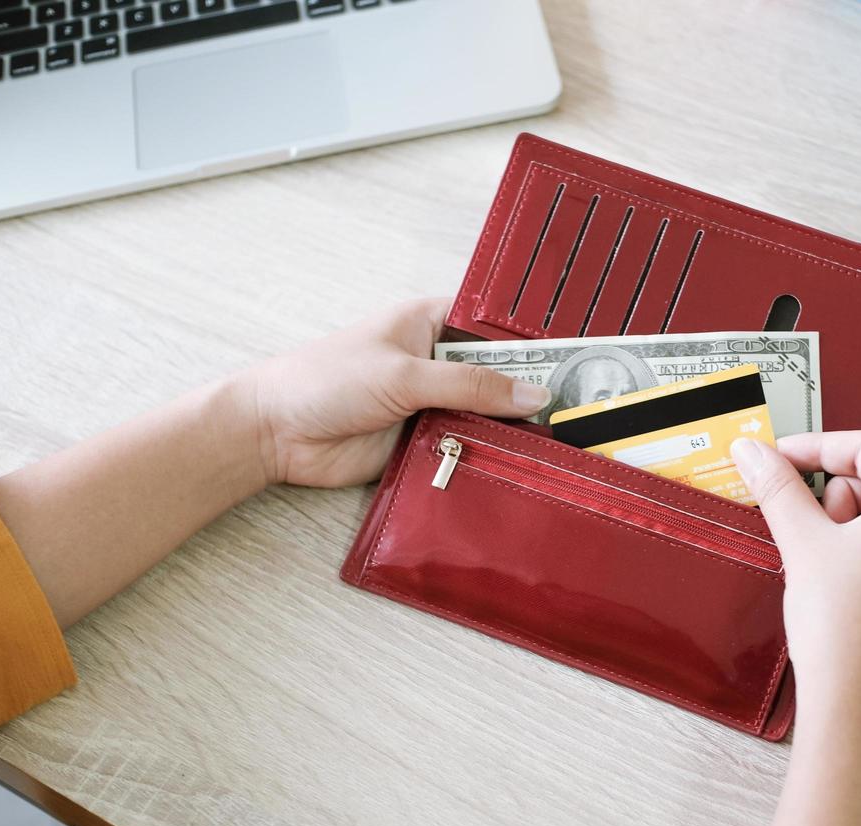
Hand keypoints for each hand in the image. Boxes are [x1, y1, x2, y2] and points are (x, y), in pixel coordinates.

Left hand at [243, 298, 550, 487]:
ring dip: (511, 429)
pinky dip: (488, 457)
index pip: (496, 325)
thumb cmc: (324, 380)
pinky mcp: (424, 442)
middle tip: (586, 406)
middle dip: (531, 391)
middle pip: (499, 375)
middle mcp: (436, 362)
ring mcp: (431, 404)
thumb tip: (532, 394)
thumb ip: (470, 386)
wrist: (274, 434)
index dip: (534, 341)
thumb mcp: (404, 375)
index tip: (580, 356)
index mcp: (431, 323)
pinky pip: (468, 448)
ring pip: (487, 416)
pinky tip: (523, 465)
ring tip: (566, 440)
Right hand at [731, 432, 860, 743]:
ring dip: (850, 519)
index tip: (778, 458)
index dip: (817, 447)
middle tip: (800, 517)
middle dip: (835, 488)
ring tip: (819, 556)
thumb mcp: (804, 543)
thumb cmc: (844, 628)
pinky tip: (836, 576)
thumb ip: (778, 487)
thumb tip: (753, 451)